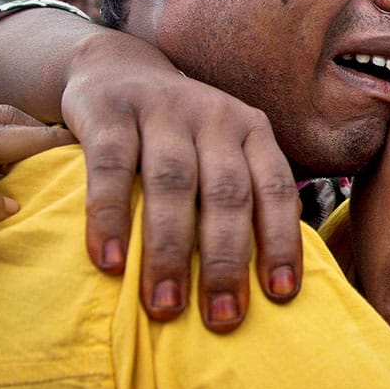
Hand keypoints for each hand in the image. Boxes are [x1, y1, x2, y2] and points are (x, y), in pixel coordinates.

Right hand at [61, 30, 302, 332]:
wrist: (117, 69)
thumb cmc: (179, 134)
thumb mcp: (222, 150)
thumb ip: (244, 195)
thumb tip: (270, 277)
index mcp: (251, 130)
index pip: (275, 187)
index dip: (280, 241)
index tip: (280, 295)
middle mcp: (215, 116)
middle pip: (227, 193)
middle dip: (226, 260)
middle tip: (222, 319)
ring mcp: (163, 110)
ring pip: (173, 183)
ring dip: (169, 250)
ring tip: (165, 307)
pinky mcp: (111, 111)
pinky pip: (112, 166)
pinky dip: (111, 215)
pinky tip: (109, 262)